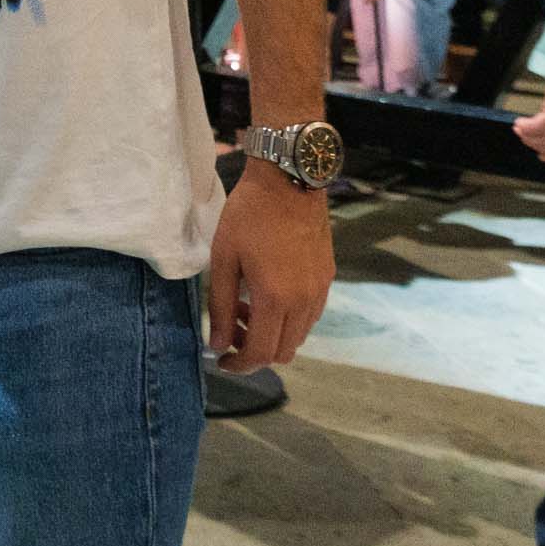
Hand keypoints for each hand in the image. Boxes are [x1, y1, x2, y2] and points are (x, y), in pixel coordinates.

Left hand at [207, 161, 333, 372]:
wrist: (289, 181)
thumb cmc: (249, 215)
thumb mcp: (224, 258)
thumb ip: (220, 305)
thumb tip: (217, 344)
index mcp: (275, 298)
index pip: (260, 354)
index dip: (238, 365)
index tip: (220, 360)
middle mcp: (304, 302)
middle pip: (282, 352)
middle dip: (253, 351)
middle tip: (229, 329)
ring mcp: (320, 291)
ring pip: (298, 337)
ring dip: (271, 334)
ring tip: (245, 306)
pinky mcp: (327, 278)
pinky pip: (309, 316)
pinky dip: (288, 320)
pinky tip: (268, 294)